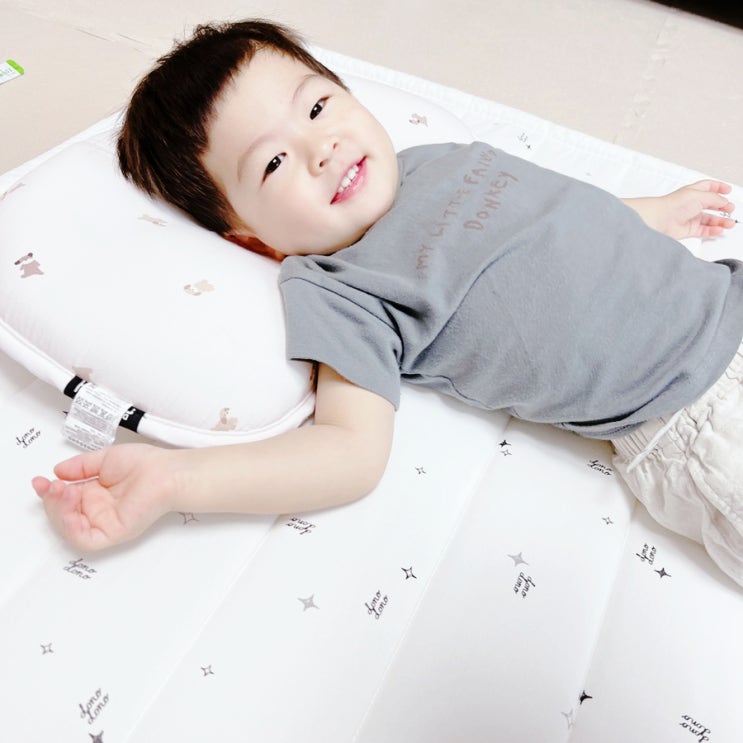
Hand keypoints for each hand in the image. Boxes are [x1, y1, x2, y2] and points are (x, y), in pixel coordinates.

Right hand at [32, 443, 177, 551]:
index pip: (64, 499)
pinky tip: (70, 506)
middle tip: (51, 485)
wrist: (167, 471)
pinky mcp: (113, 533)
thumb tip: (58, 471)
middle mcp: (98, 510)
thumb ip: (79, 466)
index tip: (40, 480)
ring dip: (58, 511)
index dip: (49, 492)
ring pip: (70, 528)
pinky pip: (85, 539)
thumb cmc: (145, 464)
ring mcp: (105, 523)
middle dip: (51, 501)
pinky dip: (71, 526)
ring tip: (61, 491)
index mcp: (95, 494)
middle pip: (63, 515)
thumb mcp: (104, 459)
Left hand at [626, 180, 735, 239]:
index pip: (708, 187)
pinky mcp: (687, 230)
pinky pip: (703, 230)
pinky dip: (712, 230)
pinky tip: (719, 230)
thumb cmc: (673, 204)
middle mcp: (691, 204)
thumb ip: (714, 198)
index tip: (728, 190)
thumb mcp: (699, 196)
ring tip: (729, 223)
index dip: (719, 187)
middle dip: (722, 207)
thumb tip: (724, 202)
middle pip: (711, 205)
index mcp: (693, 192)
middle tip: (730, 209)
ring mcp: (689, 217)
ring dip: (720, 221)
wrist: (660, 219)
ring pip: (709, 219)